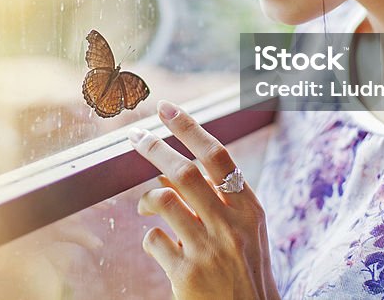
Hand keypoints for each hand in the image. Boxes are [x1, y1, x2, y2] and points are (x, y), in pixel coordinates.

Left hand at [128, 100, 280, 299]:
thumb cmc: (244, 271)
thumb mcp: (242, 232)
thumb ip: (214, 201)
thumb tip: (168, 172)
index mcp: (249, 209)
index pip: (218, 156)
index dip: (190, 128)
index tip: (167, 108)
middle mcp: (231, 226)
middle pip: (184, 171)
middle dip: (154, 149)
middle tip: (134, 137)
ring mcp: (209, 250)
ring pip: (164, 200)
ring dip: (147, 199)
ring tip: (146, 207)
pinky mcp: (187, 275)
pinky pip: (154, 241)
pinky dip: (151, 238)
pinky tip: (160, 247)